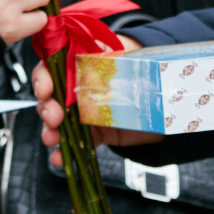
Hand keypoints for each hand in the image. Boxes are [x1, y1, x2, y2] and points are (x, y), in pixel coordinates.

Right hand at [35, 35, 158, 167]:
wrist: (168, 94)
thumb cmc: (146, 67)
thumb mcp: (129, 57)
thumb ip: (111, 60)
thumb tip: (98, 65)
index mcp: (84, 60)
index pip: (54, 63)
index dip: (44, 76)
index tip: (45, 88)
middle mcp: (80, 85)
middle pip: (52, 94)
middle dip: (46, 106)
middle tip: (53, 117)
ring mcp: (86, 109)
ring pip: (58, 119)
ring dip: (49, 129)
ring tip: (51, 138)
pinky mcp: (96, 130)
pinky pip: (77, 140)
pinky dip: (64, 150)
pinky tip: (57, 157)